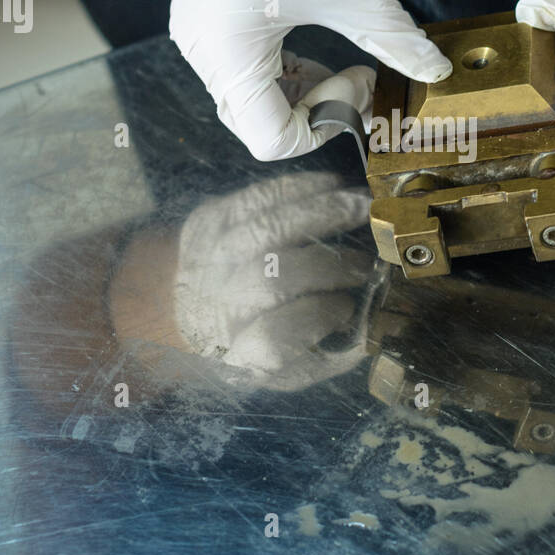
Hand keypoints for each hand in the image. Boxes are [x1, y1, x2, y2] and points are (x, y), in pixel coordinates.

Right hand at [155, 0, 450, 157]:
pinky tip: (311, 40)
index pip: (272, 139)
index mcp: (229, 55)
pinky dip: (279, 68)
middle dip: (316, 109)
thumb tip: (434, 71)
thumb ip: (394, 38)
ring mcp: (197, 32)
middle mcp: (202, 52)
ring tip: (340, 57)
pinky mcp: (204, 13)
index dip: (326, 125)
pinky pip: (241, 65)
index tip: (360, 80)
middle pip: (259, 121)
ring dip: (300, 90)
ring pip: (250, 96)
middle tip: (358, 74)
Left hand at [170, 170, 375, 391]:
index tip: (347, 308)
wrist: (182, 303)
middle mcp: (216, 302)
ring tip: (365, 207)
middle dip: (329, 266)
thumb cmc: (248, 341)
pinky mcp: (211, 218)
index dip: (317, 318)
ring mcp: (210, 255)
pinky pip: (258, 196)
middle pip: (270, 279)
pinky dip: (301, 187)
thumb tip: (372, 332)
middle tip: (367, 263)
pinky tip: (335, 185)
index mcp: (234, 351)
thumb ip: (326, 358)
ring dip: (324, 213)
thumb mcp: (281, 370)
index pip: (273, 338)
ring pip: (269, 228)